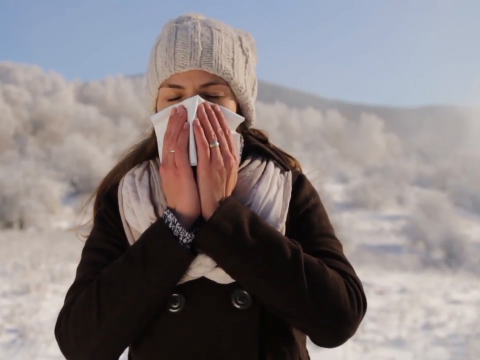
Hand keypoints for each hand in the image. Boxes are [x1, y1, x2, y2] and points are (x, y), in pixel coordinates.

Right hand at [159, 105, 200, 229]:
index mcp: (168, 165)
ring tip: (184, 110)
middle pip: (169, 137)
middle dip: (175, 121)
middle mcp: (167, 164)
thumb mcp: (181, 178)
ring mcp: (172, 167)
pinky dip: (183, 136)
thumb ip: (183, 165)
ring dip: (179, 123)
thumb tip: (190, 152)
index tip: (178, 114)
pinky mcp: (179, 171)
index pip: (168, 141)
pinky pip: (181, 149)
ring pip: (174, 140)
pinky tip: (188, 125)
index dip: (173, 127)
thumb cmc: (186, 197)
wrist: (184, 214)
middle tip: (180, 107)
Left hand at [193, 102, 238, 219]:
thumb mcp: (226, 174)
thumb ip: (224, 160)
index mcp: (232, 159)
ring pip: (212, 135)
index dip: (220, 120)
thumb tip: (220, 149)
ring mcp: (219, 161)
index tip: (214, 110)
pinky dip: (199, 132)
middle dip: (213, 116)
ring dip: (206, 119)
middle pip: (220, 131)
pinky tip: (195, 122)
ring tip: (200, 107)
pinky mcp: (209, 166)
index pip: (227, 134)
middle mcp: (228, 157)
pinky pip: (203, 145)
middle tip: (206, 103)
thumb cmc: (219, 193)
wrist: (217, 208)